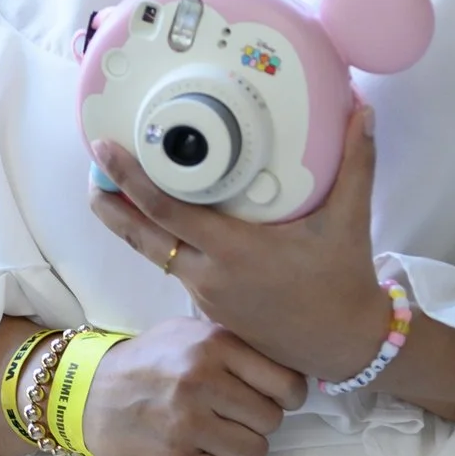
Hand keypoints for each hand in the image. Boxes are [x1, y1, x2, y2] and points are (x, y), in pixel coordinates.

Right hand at [80, 316, 305, 455]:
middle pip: (272, 420)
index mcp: (212, 346)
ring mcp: (186, 425)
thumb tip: (289, 364)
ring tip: (220, 433)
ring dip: (242, 446)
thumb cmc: (149, 360)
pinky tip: (204, 451)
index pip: (285, 383)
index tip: (276, 397)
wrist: (89, 393)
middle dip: (260, 420)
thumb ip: (236, 344)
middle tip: (238, 414)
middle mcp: (201, 383)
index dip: (288, 395)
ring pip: (254, 451)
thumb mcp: (191, 332)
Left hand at [92, 105, 394, 382]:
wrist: (342, 345)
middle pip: (142, 237)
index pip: (166, 212)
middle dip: (111, 204)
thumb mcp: (350, 220)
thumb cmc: (343, 283)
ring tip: (111, 192)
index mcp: (233, 251)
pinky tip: (158, 222)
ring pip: (154, 255)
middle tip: (91, 171)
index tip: (106, 151)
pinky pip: (175, 268)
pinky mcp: (211, 307)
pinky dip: (159, 243)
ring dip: (131, 224)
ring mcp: (206, 294)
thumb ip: (356, 163)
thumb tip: (363, 111)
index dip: (131, 180)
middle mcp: (210, 274)